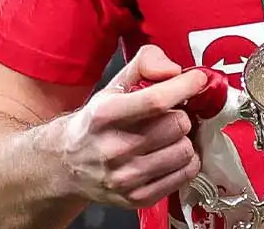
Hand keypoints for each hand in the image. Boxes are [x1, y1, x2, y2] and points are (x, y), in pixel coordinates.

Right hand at [49, 45, 206, 209]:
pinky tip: (171, 155)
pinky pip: (185, 175)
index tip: (198, 80)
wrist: (65, 165)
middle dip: (181, 115)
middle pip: (177, 125)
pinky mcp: (136, 198)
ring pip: (184, 151)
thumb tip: (174, 70)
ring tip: (169, 137)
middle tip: (172, 115)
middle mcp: (113, 149)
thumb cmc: (96, 122)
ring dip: (184, 140)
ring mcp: (125, 177)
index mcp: (105, 115)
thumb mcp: (113, 86)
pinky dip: (186, 162)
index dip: (185, 87)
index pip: (156, 100)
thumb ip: (145, 64)